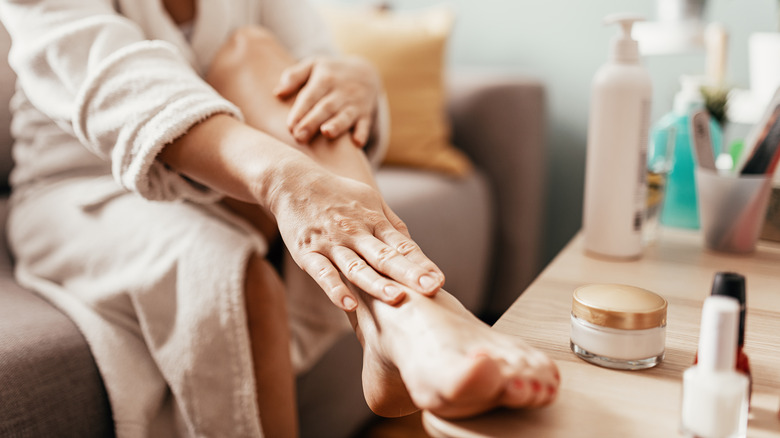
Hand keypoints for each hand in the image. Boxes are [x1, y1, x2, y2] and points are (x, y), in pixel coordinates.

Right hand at [268, 166, 444, 310]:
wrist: (292, 181)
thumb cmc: (337, 195)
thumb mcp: (370, 201)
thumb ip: (392, 226)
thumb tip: (416, 250)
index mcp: (374, 221)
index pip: (402, 246)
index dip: (421, 263)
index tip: (438, 280)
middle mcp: (356, 232)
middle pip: (385, 256)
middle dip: (409, 273)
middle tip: (431, 288)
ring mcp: (332, 243)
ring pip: (356, 266)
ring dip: (376, 284)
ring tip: (396, 298)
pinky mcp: (308, 252)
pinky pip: (323, 273)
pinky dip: (335, 289)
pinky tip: (349, 305)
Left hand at [274, 56, 380, 146]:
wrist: (365, 71)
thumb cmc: (330, 72)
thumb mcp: (313, 65)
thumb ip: (293, 76)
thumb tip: (277, 93)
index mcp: (325, 77)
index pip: (310, 95)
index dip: (300, 110)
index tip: (289, 126)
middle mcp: (341, 90)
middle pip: (326, 107)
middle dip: (313, 122)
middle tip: (299, 137)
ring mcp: (355, 102)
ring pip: (346, 115)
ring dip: (337, 124)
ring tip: (326, 133)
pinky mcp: (366, 113)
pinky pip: (365, 124)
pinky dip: (362, 133)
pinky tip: (357, 143)